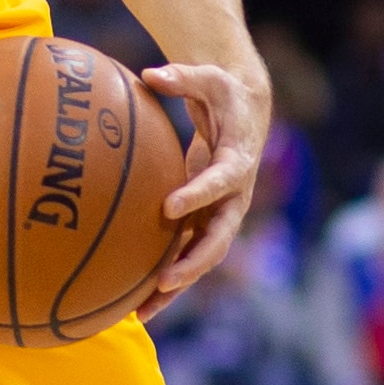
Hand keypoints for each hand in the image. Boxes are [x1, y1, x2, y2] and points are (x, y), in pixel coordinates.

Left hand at [135, 58, 271, 319]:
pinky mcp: (205, 222)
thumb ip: (182, 76)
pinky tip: (138, 304)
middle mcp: (234, 197)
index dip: (198, 195)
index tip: (169, 207)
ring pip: (202, 257)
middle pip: (219, 237)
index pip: (221, 183)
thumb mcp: (208, 77)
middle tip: (165, 278)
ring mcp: (220, 215)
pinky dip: (167, 280)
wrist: (245, 113)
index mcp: (237, 162)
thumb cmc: (223, 92)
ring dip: (177, 285)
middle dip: (193, 261)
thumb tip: (150, 73)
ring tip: (144, 311)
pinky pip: (187, 255)